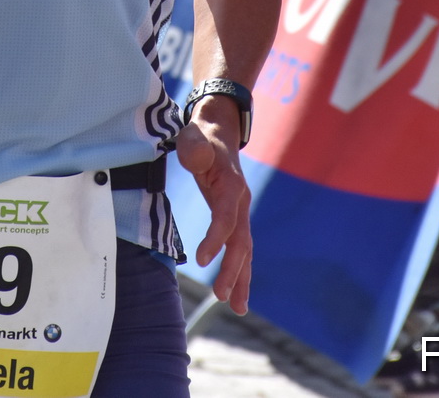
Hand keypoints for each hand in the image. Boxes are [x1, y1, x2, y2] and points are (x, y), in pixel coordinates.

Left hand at [174, 95, 252, 314]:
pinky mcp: (234, 217)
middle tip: (221, 296)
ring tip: (237, 307)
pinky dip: (239, 270)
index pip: (226, 218)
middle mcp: (240, 202)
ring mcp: (240, 211)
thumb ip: (194, 146)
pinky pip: (239, 248)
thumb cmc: (201, 135)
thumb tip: (196, 158)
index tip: (201, 260)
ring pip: (244, 250)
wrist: (218, 130)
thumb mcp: (194, 135)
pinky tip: (235, 293)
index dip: (215, 238)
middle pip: (240, 242)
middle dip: (233, 270)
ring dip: (241, 278)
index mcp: (231, 185)